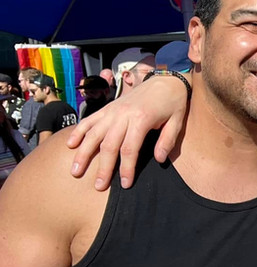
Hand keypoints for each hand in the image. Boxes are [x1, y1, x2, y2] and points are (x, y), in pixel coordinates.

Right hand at [66, 75, 189, 189]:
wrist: (165, 79)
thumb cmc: (173, 103)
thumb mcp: (177, 122)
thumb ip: (167, 141)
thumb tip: (159, 159)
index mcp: (141, 119)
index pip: (129, 149)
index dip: (126, 168)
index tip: (125, 185)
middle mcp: (123, 115)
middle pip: (108, 145)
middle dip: (103, 168)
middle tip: (98, 187)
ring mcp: (112, 111)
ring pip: (93, 134)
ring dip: (83, 153)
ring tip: (76, 171)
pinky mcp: (107, 108)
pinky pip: (89, 120)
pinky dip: (78, 132)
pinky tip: (70, 145)